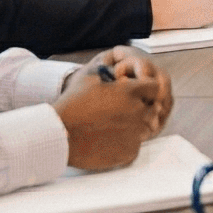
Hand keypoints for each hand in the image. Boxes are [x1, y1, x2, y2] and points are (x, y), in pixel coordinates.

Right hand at [56, 50, 169, 168]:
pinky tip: (110, 140)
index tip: (134, 93)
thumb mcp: (90, 76)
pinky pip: (135, 146)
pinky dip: (127, 143)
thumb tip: (117, 58)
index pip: (154, 87)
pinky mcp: (128, 153)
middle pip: (151, 108)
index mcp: (130, 92)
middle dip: (140, 107)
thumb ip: (110, 67)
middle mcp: (137, 112)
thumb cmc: (72, 104)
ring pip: (144, 127)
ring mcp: (134, 134)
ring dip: (135, 126)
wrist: (59, 135)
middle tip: (120, 112)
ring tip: (114, 126)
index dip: (144, 89)